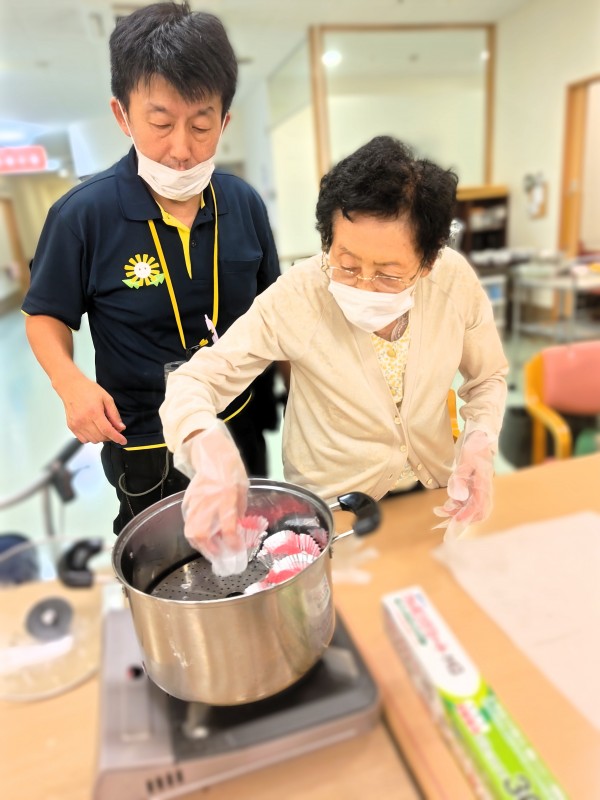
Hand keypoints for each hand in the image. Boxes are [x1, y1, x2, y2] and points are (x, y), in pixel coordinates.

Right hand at [58, 373, 126, 444]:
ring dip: (101, 437)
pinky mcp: (71, 427)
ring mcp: (76, 425)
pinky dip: (91, 437)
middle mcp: (83, 420)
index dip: (117, 438)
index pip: (107, 431)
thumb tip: (120, 427)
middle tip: (113, 428)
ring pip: (93, 441)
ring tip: (102, 426)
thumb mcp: (107, 399)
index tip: (123, 441)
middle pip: (101, 437)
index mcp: (94, 412)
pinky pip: (84, 440)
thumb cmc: (88, 390)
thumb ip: (114, 415)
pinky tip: (93, 429)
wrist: (71, 387)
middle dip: (110, 436)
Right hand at [180, 421, 249, 575]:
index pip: (228, 527)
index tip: (236, 550)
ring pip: (190, 530)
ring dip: (200, 544)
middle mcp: (209, 502)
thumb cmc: (231, 470)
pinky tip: (203, 534)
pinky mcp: (187, 500)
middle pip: (201, 534)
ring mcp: (195, 502)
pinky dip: (195, 531)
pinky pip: (188, 521)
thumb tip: (235, 528)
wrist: (213, 455)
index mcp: (226, 498)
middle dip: (210, 549)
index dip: (232, 543)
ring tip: (210, 549)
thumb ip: (238, 510)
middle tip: (219, 555)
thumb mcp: (242, 490)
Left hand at [433, 430, 493, 539]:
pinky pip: (470, 501)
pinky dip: (459, 505)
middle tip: (445, 520)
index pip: (478, 506)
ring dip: (458, 512)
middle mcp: (485, 488)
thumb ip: (460, 479)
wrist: (480, 438)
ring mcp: (481, 488)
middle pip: (478, 512)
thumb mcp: (464, 461)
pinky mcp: (476, 487)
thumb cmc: (473, 448)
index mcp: (484, 483)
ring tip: (441, 511)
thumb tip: (458, 498)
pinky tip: (447, 504)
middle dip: (463, 518)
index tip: (454, 521)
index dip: (466, 515)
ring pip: (473, 508)